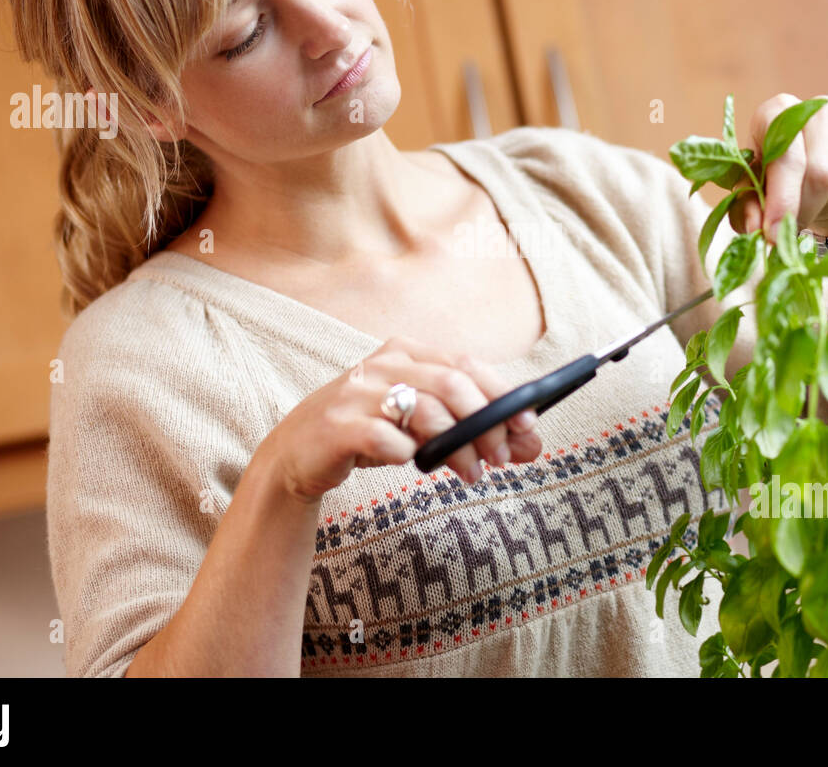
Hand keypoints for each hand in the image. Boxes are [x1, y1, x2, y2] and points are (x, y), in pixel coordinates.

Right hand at [265, 336, 543, 502]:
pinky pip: (387, 439)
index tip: (529, 426)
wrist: (297, 455)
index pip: (467, 365)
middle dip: (486, 426)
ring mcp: (358, 393)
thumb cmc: (369, 433)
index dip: (504, 395)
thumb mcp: (420, 424)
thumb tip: (530, 443)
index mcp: (407, 353)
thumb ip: (470, 426)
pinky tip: (411, 464)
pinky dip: (408, 454)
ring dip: (458, 448)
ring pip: (426, 411)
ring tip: (471, 474)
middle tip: (501, 460)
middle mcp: (384, 365)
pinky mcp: (338, 426)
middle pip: (453, 386)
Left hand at [730, 93, 827, 243]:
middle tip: (792, 232)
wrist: (817, 168)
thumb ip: (750, 207)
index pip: (786, 157)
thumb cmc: (776, 176)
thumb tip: (756, 229)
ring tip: (814, 207)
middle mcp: (819, 107)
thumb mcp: (754, 189)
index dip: (782, 200)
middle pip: (821, 171)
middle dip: (806, 211)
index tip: (773, 234)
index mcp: (778, 110)